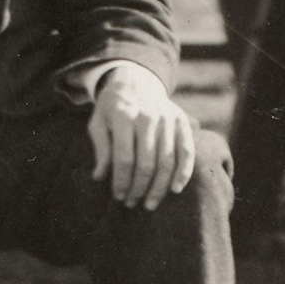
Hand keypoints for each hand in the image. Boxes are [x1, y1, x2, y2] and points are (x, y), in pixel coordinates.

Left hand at [88, 62, 195, 209]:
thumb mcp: (98, 122)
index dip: (121, 181)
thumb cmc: (112, 108)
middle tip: (132, 203)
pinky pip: (186, 151)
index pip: (124, 158)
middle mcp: (148, 116)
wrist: (136, 80)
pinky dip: (183, 172)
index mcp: (124, 116)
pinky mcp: (181, 121)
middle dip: (139, 188)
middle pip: (146, 163)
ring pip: (167, 161)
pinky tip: (175, 189)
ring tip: (150, 203)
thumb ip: (100, 149)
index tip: (118, 196)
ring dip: (159, 187)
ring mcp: (167, 119)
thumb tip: (99, 177)